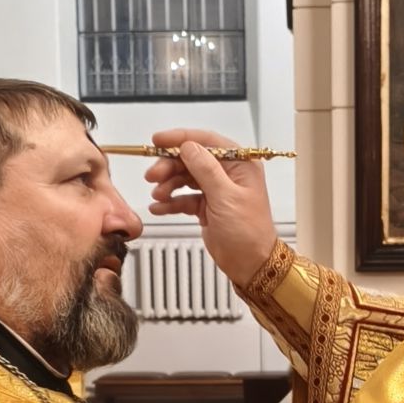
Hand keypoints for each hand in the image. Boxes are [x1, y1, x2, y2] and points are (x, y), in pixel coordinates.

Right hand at [144, 128, 278, 289]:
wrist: (251, 264)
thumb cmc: (249, 233)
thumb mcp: (226, 197)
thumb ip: (206, 170)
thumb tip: (189, 147)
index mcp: (240, 164)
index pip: (207, 141)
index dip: (181, 138)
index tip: (159, 140)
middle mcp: (227, 174)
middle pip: (191, 159)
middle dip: (169, 165)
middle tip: (153, 175)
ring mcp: (216, 190)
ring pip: (185, 177)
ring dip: (168, 185)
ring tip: (158, 195)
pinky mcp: (206, 206)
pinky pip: (184, 198)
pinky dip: (171, 202)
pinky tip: (160, 207)